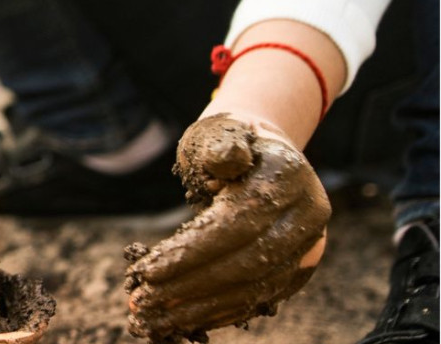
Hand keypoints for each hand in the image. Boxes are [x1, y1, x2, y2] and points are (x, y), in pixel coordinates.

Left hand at [126, 113, 329, 342]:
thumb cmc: (226, 142)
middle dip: (190, 286)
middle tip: (143, 301)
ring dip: (201, 308)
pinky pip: (260, 298)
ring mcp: (309, 244)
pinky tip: (184, 321)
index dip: (192, 251)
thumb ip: (221, 146)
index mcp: (288, 175)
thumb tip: (226, 161)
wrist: (263, 153)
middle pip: (247, 263)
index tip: (146, 271)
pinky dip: (221, 312)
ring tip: (155, 319)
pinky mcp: (300, 268)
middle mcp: (308, 214)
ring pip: (254, 288)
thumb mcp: (219, 132)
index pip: (238, 224)